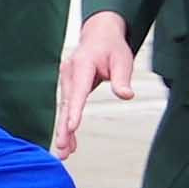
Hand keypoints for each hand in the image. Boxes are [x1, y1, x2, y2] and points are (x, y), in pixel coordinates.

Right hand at [56, 11, 137, 156]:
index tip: (71, 127)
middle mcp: (69, 73)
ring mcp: (67, 80)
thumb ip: (122, 79)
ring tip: (63, 153)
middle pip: (67, 104)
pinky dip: (67, 125)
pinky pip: (67, 108)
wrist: (100, 34)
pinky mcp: (69, 87)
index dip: (75, 110)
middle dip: (64, 128)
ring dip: (63, 131)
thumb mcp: (122, 60)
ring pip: (65, 109)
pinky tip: (69, 143)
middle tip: (62, 148)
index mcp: (82, 65)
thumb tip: (126, 95)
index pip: (78, 91)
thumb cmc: (111, 47)